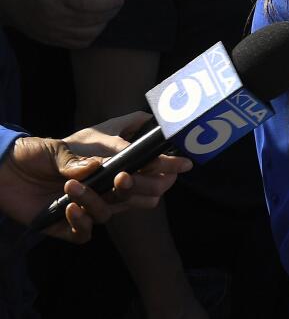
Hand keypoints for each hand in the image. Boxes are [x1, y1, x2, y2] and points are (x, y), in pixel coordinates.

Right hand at [0, 0, 122, 47]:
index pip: (89, 2)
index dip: (108, 2)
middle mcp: (55, 13)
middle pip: (93, 18)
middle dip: (110, 11)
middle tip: (115, 4)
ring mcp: (54, 30)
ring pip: (90, 33)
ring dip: (103, 23)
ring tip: (104, 13)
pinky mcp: (53, 40)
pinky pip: (81, 43)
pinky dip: (92, 35)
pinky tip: (92, 24)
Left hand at [0, 112, 192, 242]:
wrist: (5, 169)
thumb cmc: (41, 152)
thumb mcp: (67, 146)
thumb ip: (88, 156)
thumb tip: (101, 168)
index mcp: (115, 165)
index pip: (151, 169)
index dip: (168, 168)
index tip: (182, 164)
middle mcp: (107, 188)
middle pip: (143, 196)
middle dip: (140, 188)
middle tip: (123, 178)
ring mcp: (90, 207)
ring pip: (113, 212)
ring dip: (97, 201)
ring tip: (73, 185)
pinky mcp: (69, 225)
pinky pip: (86, 233)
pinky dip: (80, 222)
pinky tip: (68, 206)